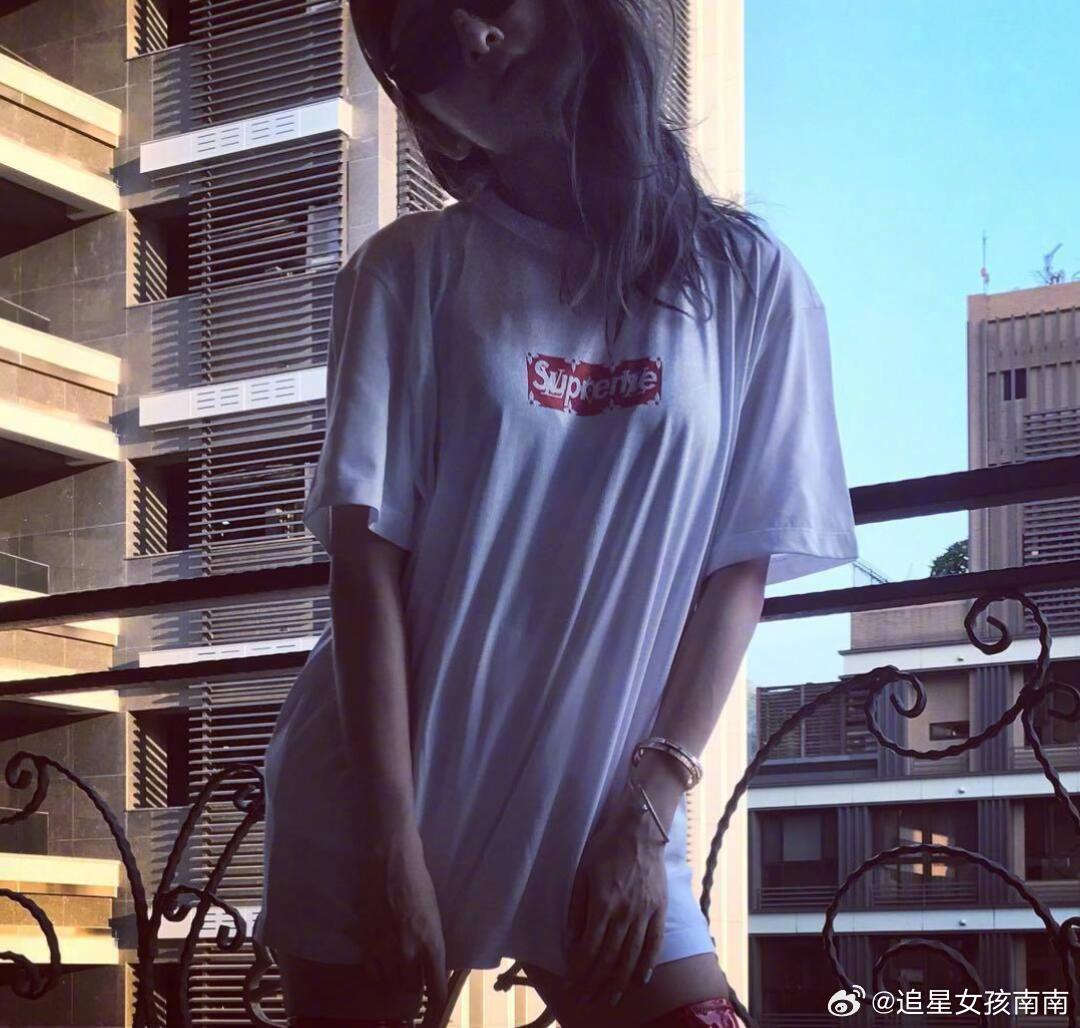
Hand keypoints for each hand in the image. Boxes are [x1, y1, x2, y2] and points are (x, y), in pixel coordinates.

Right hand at [355, 821, 449, 1015]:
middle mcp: (410, 951)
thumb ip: (431, 939)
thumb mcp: (434, 912)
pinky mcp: (367, 941)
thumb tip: (429, 959)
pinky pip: (373, 972)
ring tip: (398, 979)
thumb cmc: (418, 881)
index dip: (437, 1003)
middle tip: (416, 988)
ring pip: (391, 983)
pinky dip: (378, 975)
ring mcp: (387, 948)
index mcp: (432, 942)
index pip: (437, 987)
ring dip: (396, 984)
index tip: (437, 1008)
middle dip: (416, 991)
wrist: (390, 861)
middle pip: (413, 989)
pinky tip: (381, 970)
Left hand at [565, 793, 667, 1005]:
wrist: (640, 830)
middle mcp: (625, 914)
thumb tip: (572, 940)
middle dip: (595, 983)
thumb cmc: (606, 847)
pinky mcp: (660, 910)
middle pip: (609, 958)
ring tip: (610, 999)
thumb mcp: (582, 872)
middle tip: (585, 1000)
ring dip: (619, 982)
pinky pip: (654, 944)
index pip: (590, 948)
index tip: (571, 983)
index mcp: (603, 903)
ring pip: (631, 957)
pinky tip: (639, 980)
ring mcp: (645, 914)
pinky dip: (646, 965)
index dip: (580, 969)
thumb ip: (577, 907)